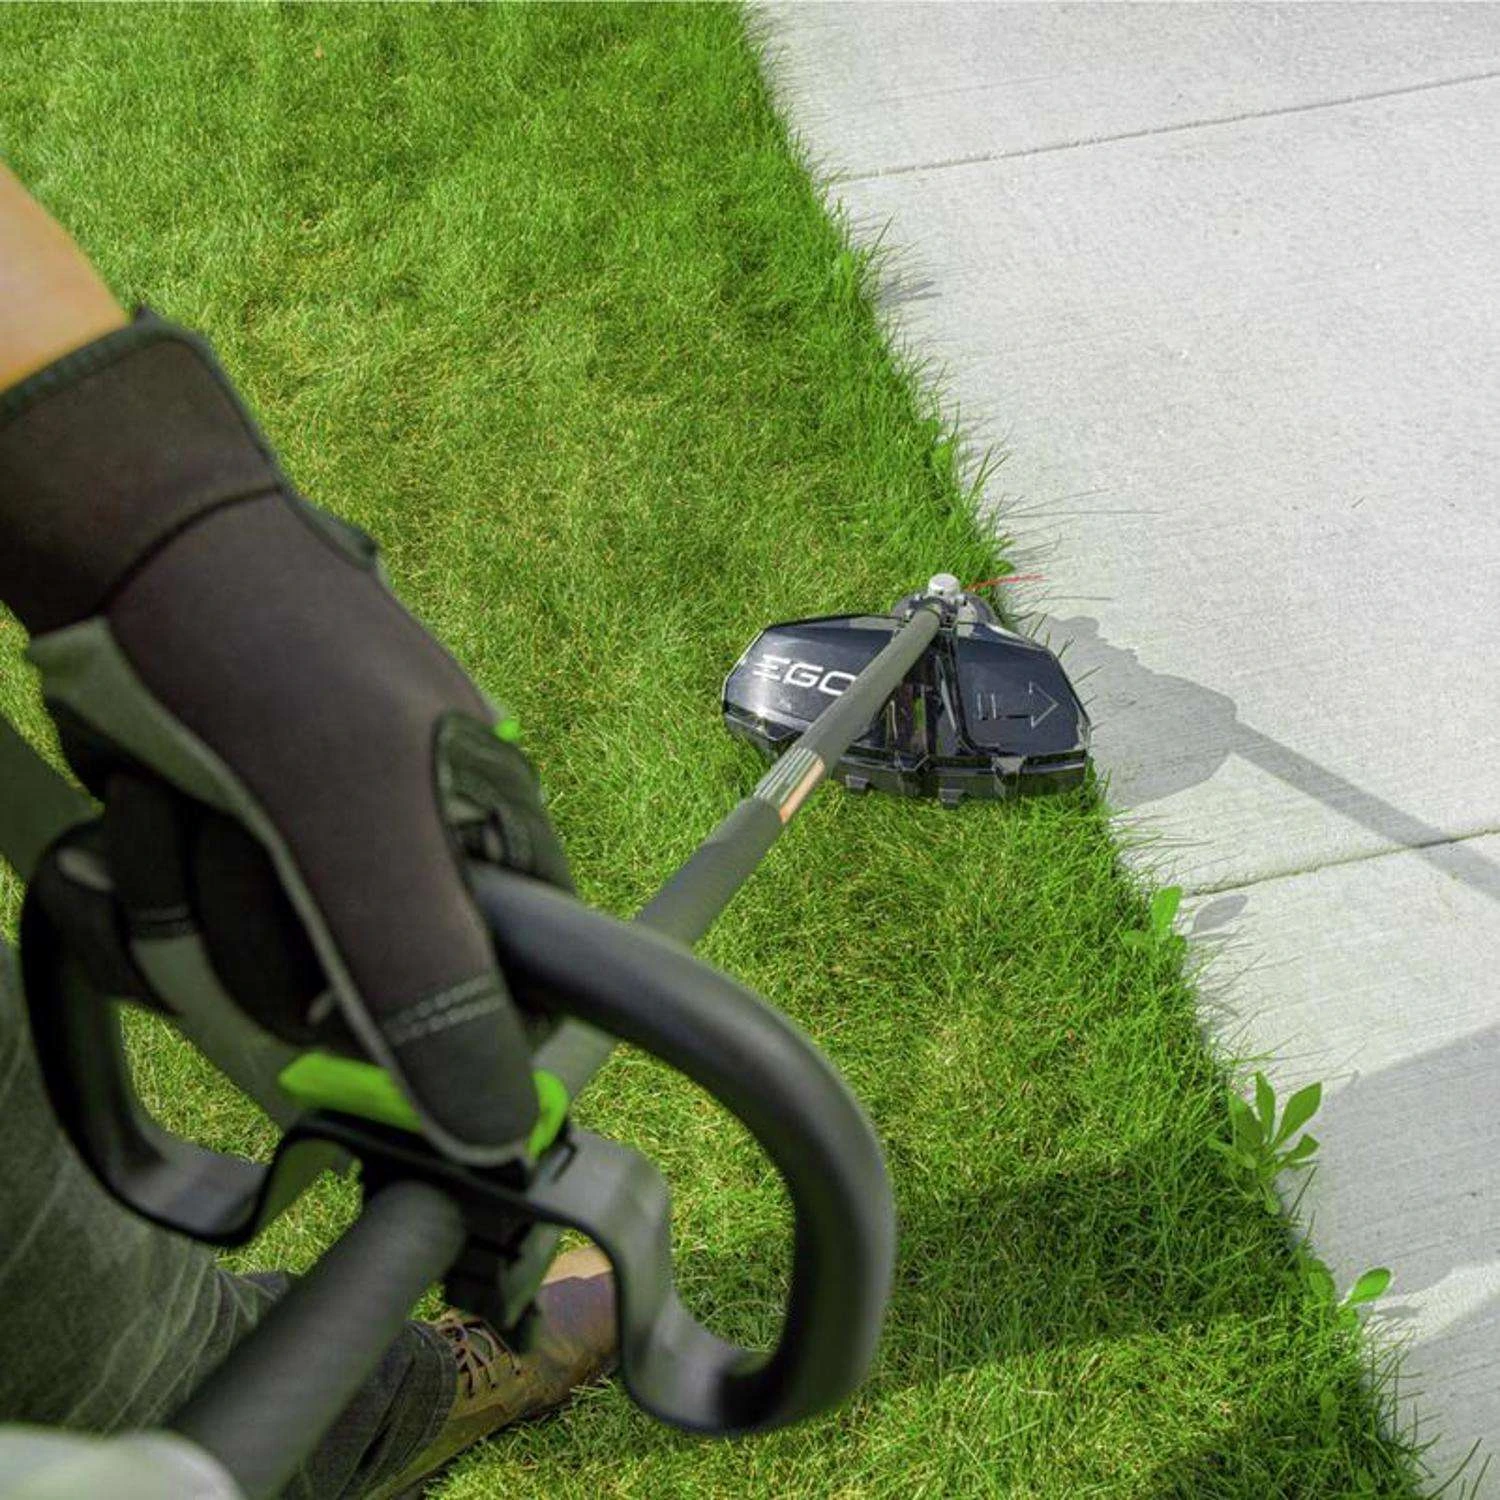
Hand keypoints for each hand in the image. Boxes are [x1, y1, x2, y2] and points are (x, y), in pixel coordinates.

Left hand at [0, 310, 570, 1164]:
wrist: (126, 555)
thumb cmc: (266, 654)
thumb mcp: (357, 817)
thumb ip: (430, 974)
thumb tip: (502, 1133)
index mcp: (489, 855)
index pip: (509, 1009)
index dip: (429, 1040)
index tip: (341, 1006)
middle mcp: (410, 876)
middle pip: (346, 1025)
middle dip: (255, 945)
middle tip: (241, 838)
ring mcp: (309, 878)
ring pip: (241, 995)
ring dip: (175, 906)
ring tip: (177, 797)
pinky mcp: (224, 873)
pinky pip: (173, 964)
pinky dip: (123, 909)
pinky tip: (123, 826)